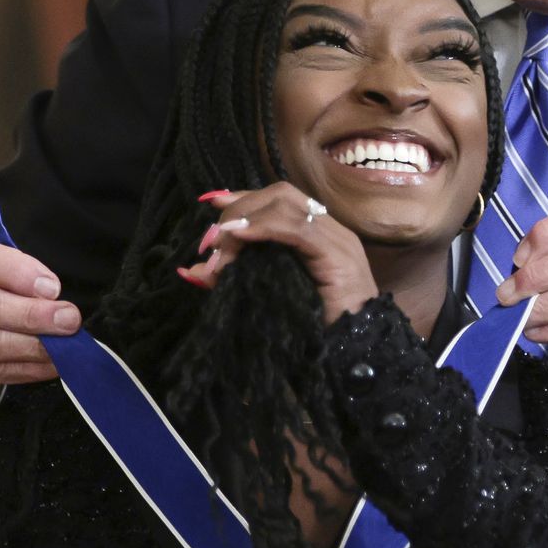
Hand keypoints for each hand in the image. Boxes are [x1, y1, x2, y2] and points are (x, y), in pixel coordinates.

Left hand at [184, 184, 378, 322]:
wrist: (356, 354)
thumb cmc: (314, 330)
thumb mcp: (265, 297)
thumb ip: (233, 279)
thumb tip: (191, 270)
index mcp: (317, 236)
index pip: (279, 199)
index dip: (244, 198)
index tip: (212, 204)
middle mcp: (329, 230)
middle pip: (280, 194)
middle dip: (239, 209)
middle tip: (212, 240)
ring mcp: (337, 240)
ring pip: (286, 204)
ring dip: (245, 219)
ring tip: (221, 244)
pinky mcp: (338, 255)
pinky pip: (297, 229)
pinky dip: (264, 227)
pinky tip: (240, 237)